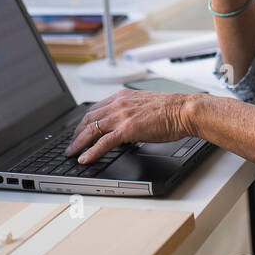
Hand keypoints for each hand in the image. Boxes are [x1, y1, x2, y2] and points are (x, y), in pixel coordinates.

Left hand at [64, 89, 198, 163]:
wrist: (184, 110)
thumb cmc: (171, 110)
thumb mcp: (145, 105)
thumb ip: (132, 111)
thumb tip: (126, 123)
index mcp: (122, 96)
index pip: (95, 109)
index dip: (84, 122)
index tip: (79, 131)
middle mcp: (118, 103)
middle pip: (88, 119)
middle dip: (77, 134)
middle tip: (71, 145)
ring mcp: (121, 115)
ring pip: (91, 130)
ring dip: (79, 143)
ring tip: (72, 153)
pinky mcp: (127, 129)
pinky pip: (103, 142)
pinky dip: (91, 151)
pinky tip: (84, 159)